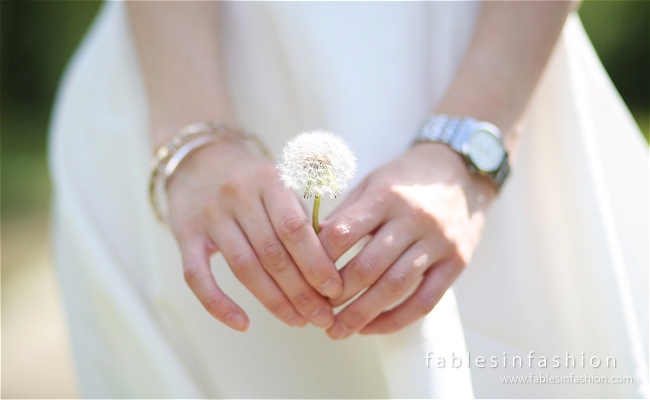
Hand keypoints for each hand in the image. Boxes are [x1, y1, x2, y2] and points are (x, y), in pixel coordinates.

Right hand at [166, 136, 342, 330]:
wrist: (198, 159)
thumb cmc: (251, 180)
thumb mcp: (280, 185)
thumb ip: (302, 219)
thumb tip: (329, 267)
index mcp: (269, 180)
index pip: (295, 229)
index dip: (316, 263)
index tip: (334, 290)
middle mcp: (238, 195)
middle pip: (272, 253)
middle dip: (301, 291)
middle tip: (321, 316)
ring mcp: (209, 215)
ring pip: (244, 267)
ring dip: (273, 301)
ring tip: (297, 321)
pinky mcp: (184, 234)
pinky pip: (198, 276)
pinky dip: (218, 304)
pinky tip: (242, 324)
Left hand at [318, 142, 496, 337]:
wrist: (461, 171)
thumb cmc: (406, 179)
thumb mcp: (373, 182)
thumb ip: (346, 213)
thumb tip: (311, 244)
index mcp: (386, 195)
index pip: (343, 232)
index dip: (318, 259)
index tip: (302, 277)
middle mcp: (413, 219)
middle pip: (368, 266)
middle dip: (337, 294)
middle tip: (316, 310)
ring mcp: (438, 242)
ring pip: (395, 287)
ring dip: (361, 314)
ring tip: (337, 330)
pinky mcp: (457, 262)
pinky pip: (425, 301)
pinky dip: (396, 319)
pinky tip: (372, 328)